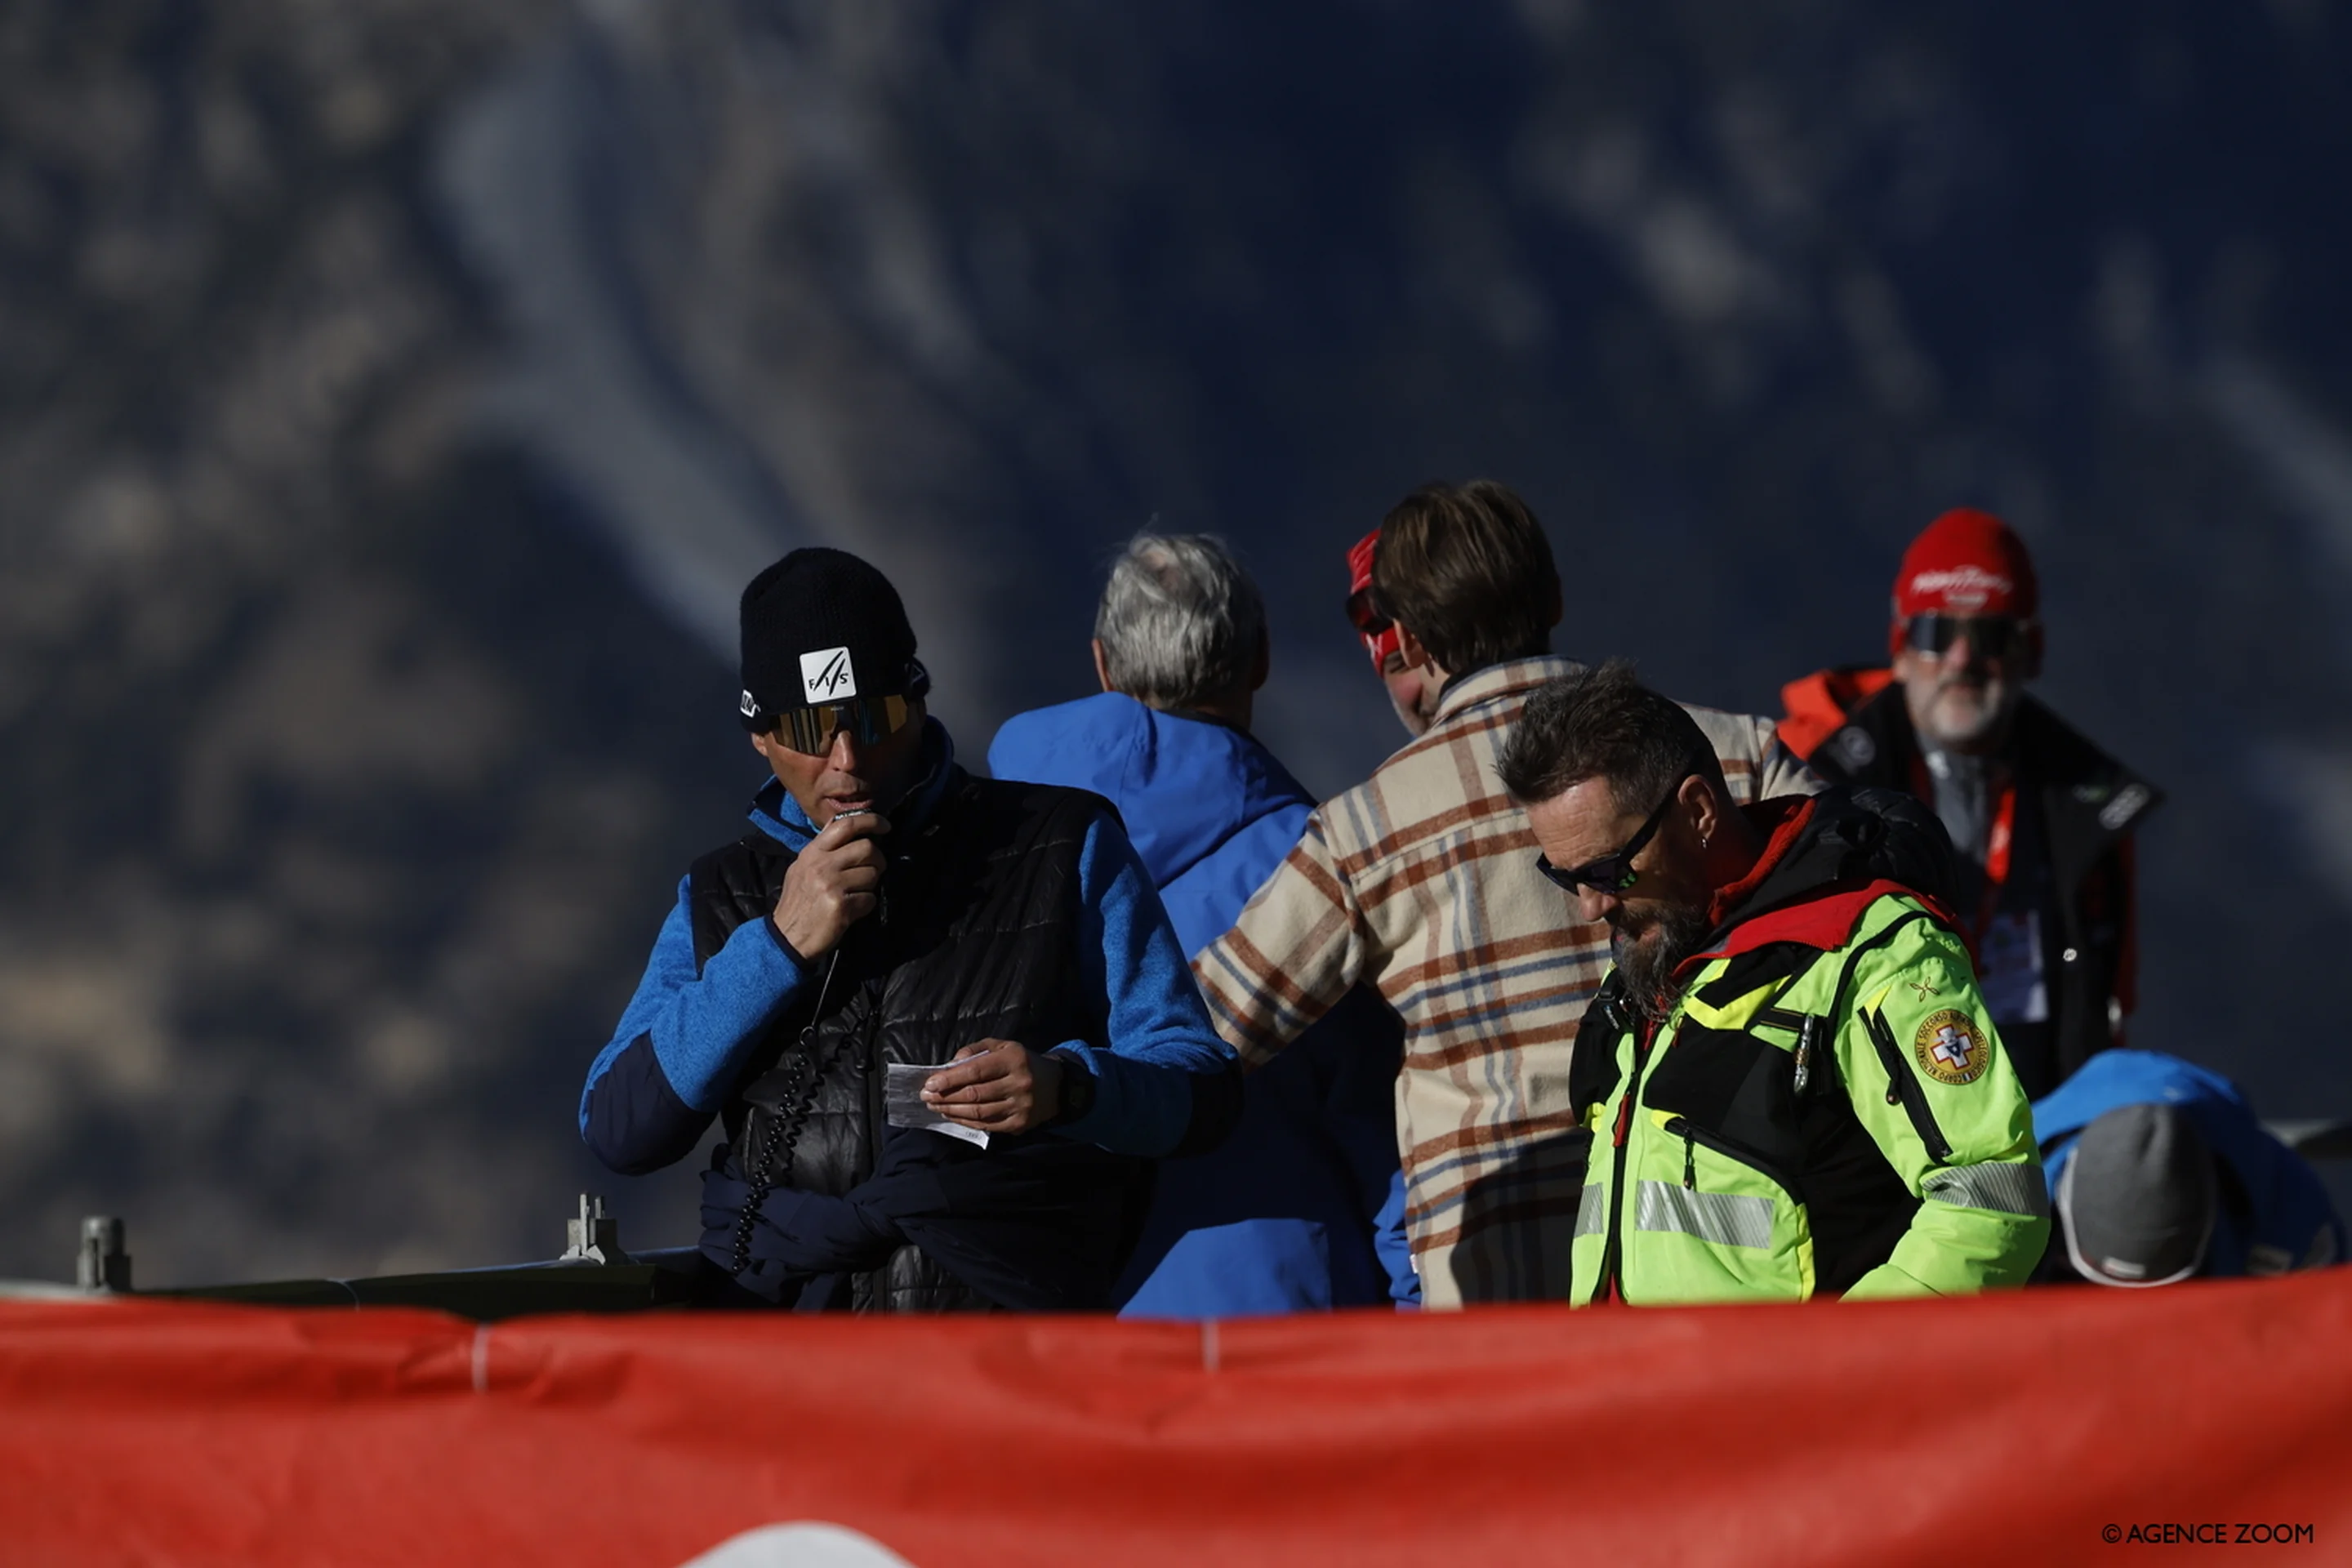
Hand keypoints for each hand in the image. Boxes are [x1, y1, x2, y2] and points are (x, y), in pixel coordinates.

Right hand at [771, 810, 890, 960]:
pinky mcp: (841, 906)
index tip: (885, 825)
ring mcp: (831, 885)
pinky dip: (866, 905)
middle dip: (878, 860)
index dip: (870, 821)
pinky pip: (870, 898)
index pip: (845, 825)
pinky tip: (852, 910)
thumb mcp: (802, 868)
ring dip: (870, 886)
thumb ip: (823, 850)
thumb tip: (848, 831)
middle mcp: (821, 865)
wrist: (786, 937)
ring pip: (872, 874)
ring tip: (855, 894)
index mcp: (812, 853)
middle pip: (867, 848)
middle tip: (874, 870)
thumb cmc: (798, 903)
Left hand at [921, 1039, 1063, 1135]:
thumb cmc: (1022, 1063)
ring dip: (952, 1111)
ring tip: (935, 1106)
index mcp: (1014, 1059)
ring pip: (979, 1113)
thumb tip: (950, 1065)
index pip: (976, 1071)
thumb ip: (976, 1050)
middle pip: (975, 1094)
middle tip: (926, 1096)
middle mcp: (1019, 1083)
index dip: (950, 1079)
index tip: (930, 1083)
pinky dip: (965, 1122)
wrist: (1057, 1086)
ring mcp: (1020, 1107)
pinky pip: (987, 1125)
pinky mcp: (1019, 1124)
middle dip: (946, 1096)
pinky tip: (952, 1115)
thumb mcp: (1003, 1046)